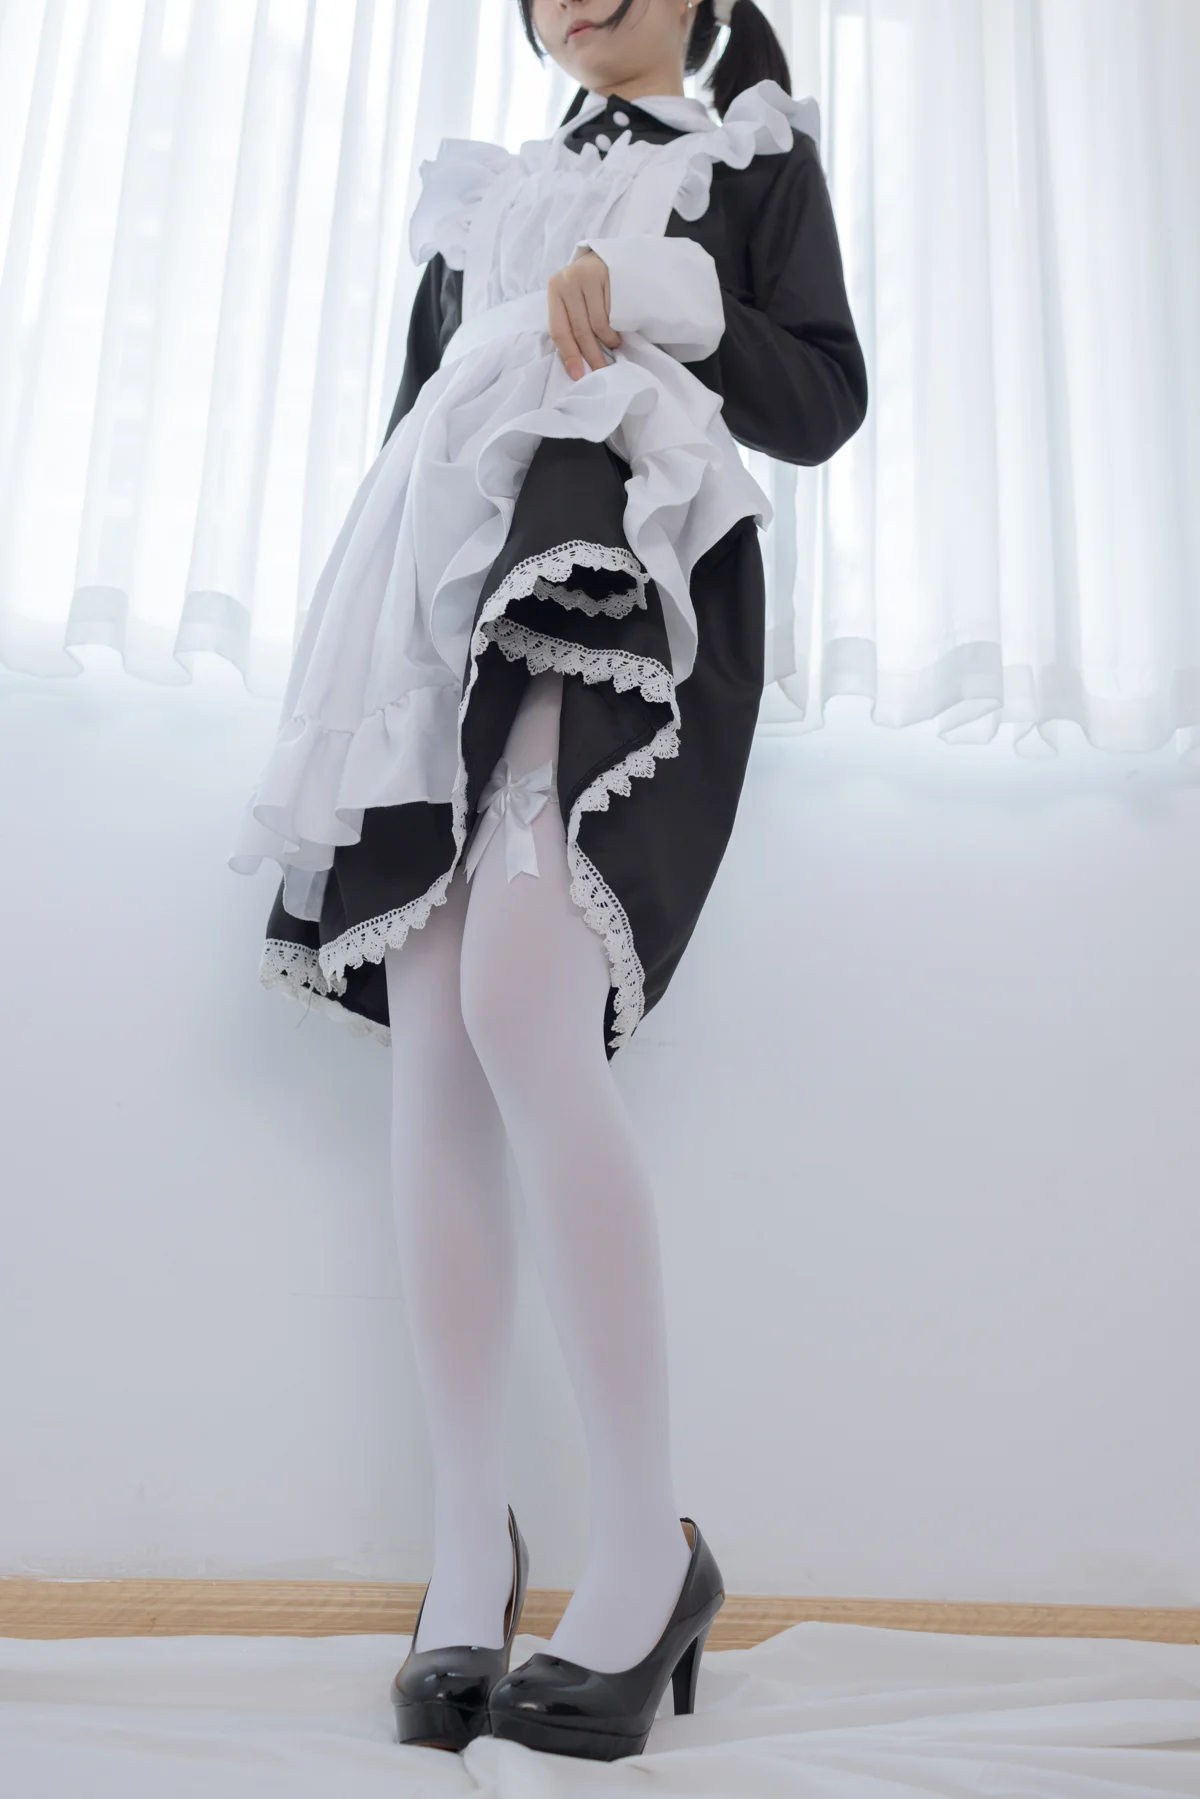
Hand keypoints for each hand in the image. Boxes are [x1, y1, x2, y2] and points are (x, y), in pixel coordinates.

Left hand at [547, 248, 620, 380]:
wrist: (604, 256)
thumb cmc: (586, 286)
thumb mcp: (571, 300)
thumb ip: (569, 322)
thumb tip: (574, 363)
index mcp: (554, 289)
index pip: (559, 329)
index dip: (569, 355)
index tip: (578, 375)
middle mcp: (567, 281)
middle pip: (579, 329)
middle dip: (591, 355)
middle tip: (602, 371)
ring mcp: (587, 276)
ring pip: (598, 323)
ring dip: (608, 341)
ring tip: (614, 345)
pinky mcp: (607, 275)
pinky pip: (612, 312)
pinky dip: (615, 328)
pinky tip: (618, 330)